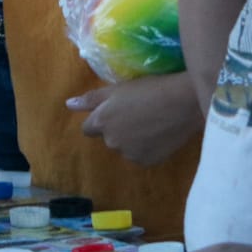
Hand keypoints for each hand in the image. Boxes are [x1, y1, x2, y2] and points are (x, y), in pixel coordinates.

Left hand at [66, 73, 200, 165]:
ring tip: (150, 124)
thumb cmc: (149, 90)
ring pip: (125, 147)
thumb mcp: (116, 89)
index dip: (100, 119)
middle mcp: (112, 142)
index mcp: (101, 122)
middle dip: (116, 129)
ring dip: (131, 140)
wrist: (183, 103)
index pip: (88, 128)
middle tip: (137, 114)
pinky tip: (159, 135)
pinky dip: (146, 148)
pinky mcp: (148, 162)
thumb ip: (90, 99)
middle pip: (108, 138)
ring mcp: (130, 154)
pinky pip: (141, 156)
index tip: (115, 112)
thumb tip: (68, 105)